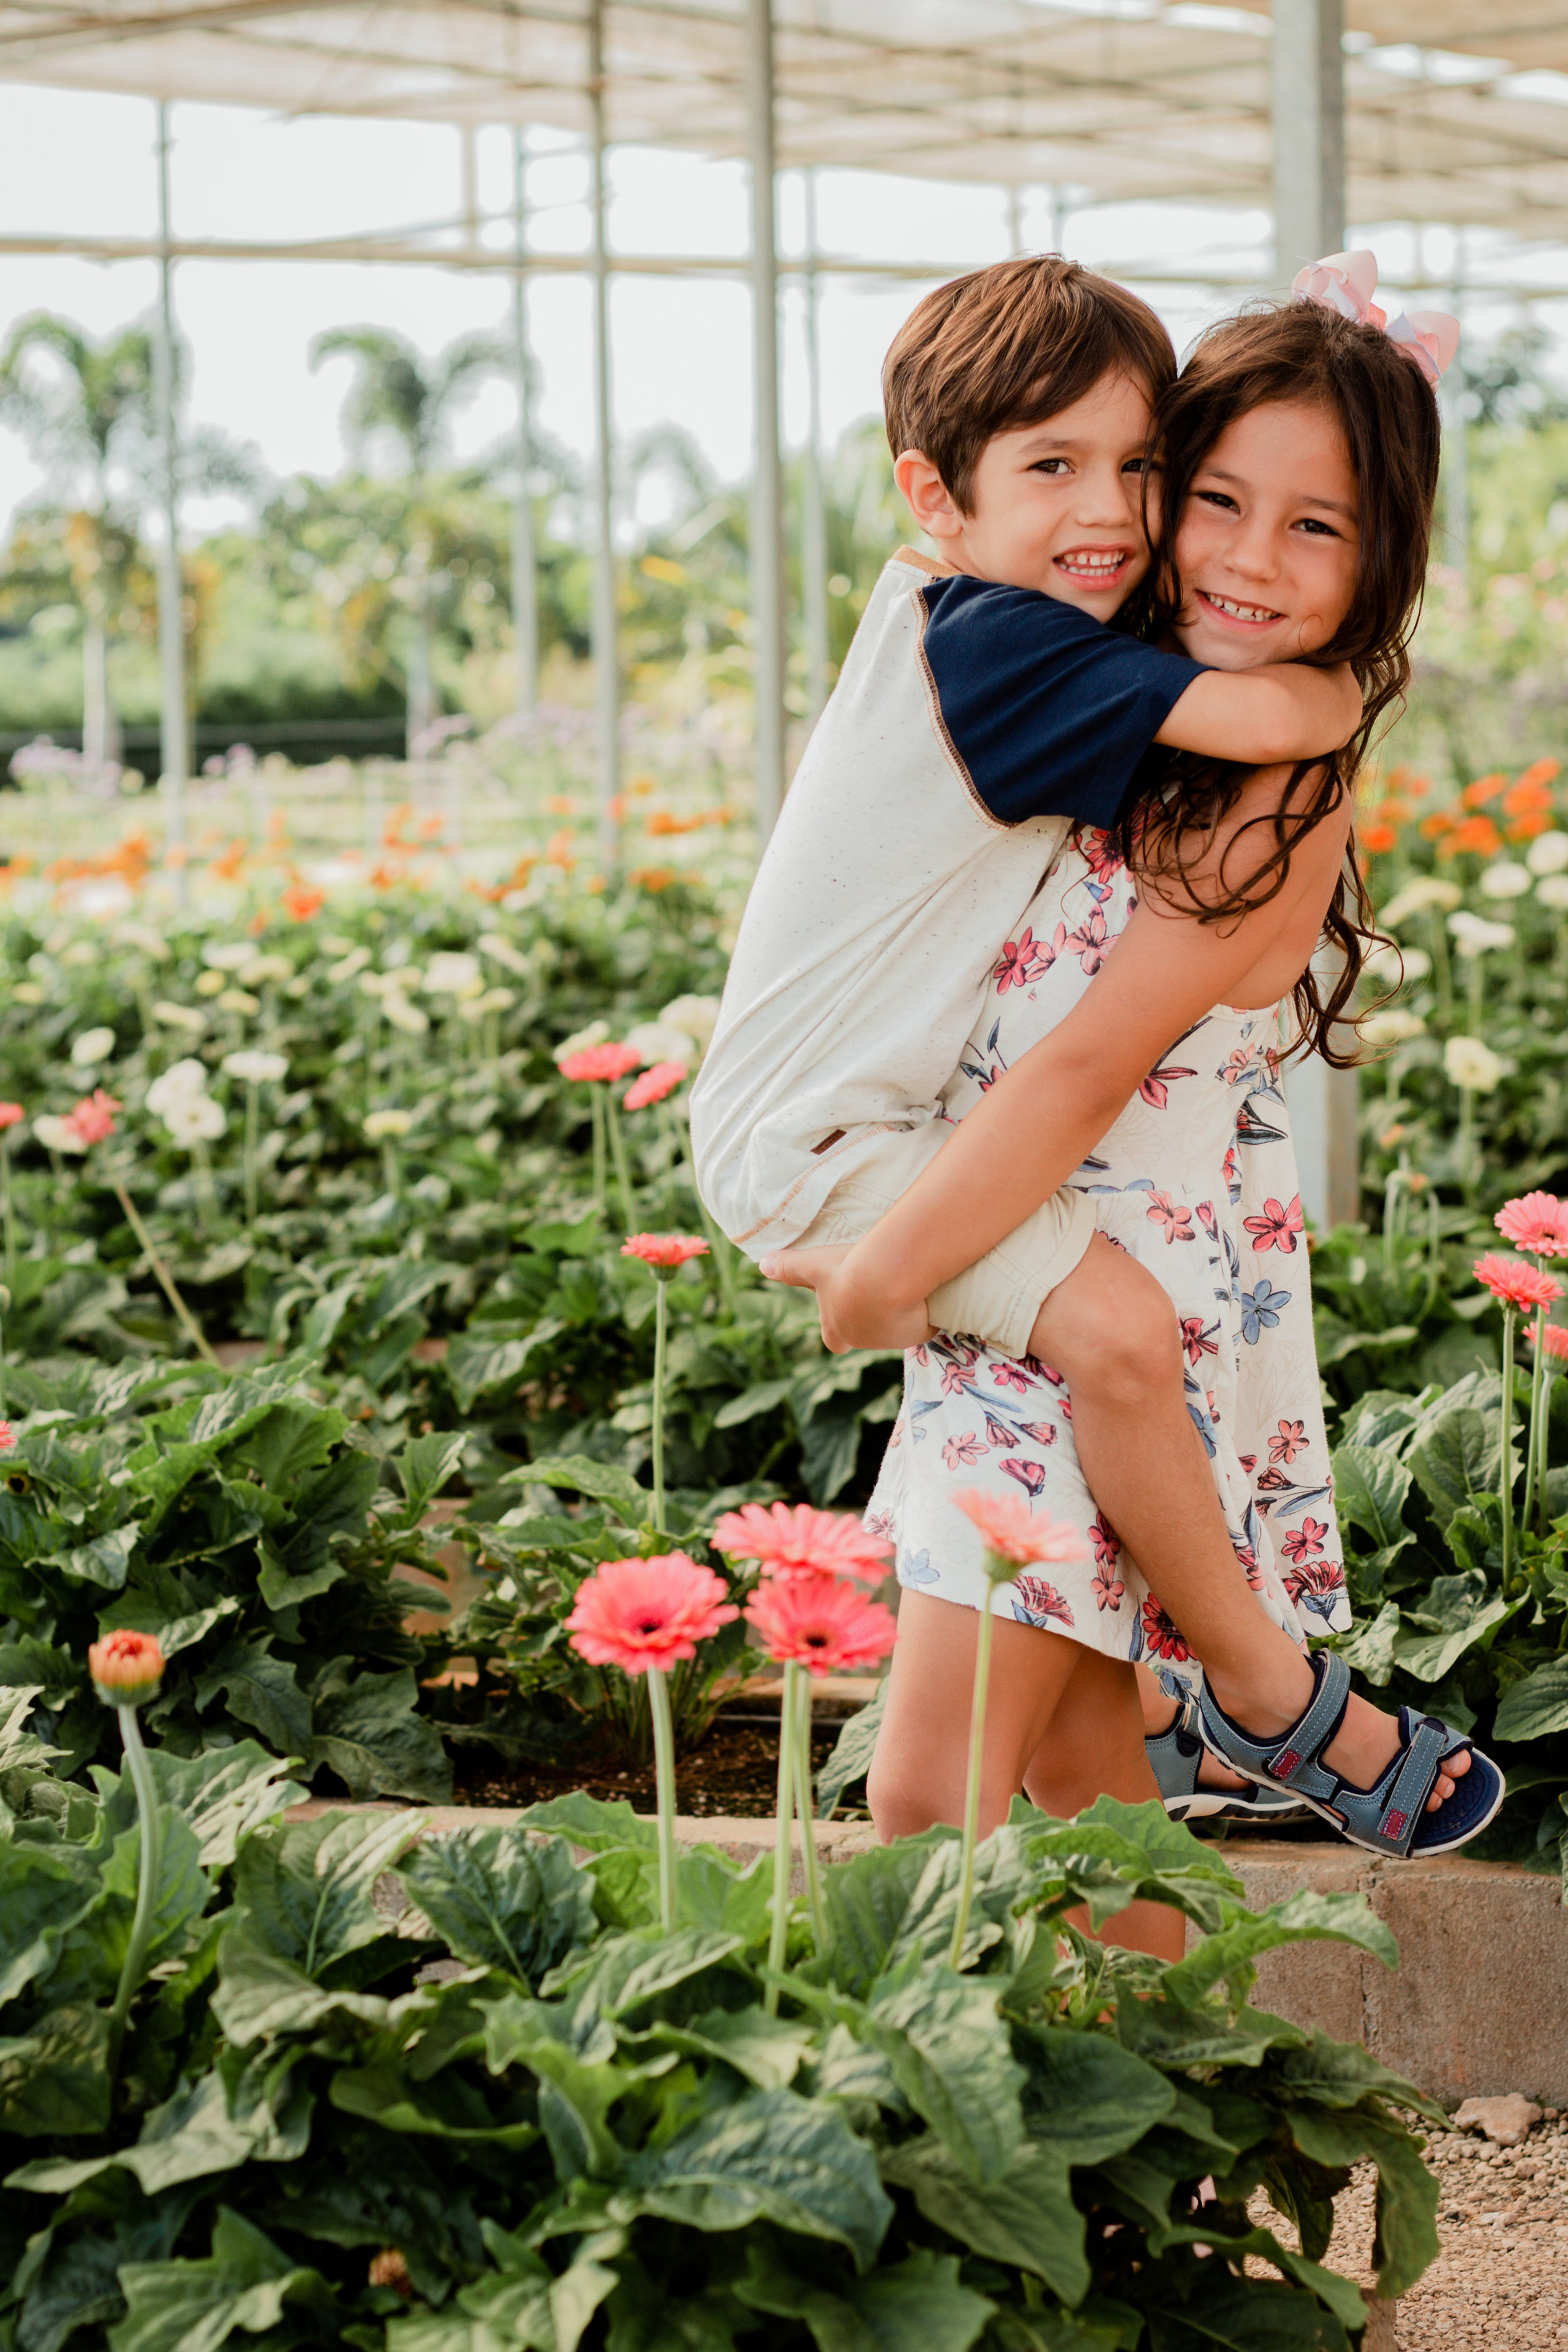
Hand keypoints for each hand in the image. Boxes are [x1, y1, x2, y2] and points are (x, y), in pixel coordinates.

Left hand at [759, 1242, 933, 1352]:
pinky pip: (922, 1322)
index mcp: (836, 1329)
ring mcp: (892, 1340)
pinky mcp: (918, 1334)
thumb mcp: (812, 1266)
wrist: (887, 1278)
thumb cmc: (845, 1272)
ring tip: (904, 1284)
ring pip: (895, 1328)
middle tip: (880, 1290)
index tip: (844, 1314)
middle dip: (872, 1317)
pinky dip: (924, 1310)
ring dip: (899, 1312)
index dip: (836, 1329)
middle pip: (866, 1332)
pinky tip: (925, 1291)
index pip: (834, 1339)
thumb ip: (789, 1268)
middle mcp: (862, 1340)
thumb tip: (761, 1265)